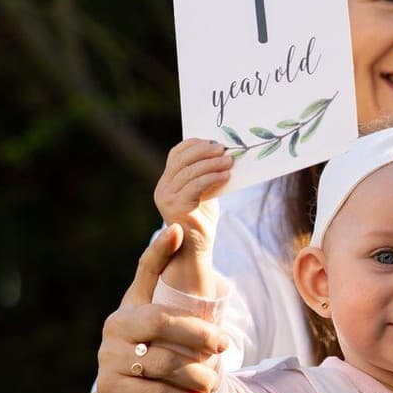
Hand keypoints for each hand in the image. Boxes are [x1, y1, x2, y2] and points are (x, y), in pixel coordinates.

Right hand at [85, 225, 228, 392]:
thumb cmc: (150, 367)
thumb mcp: (161, 337)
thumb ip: (178, 315)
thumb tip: (213, 288)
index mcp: (131, 307)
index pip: (145, 273)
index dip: (160, 251)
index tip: (178, 229)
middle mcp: (116, 327)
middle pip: (161, 320)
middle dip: (198, 334)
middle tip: (224, 346)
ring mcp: (109, 358)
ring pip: (163, 361)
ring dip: (196, 374)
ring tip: (213, 383)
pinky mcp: (111, 389)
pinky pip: (156, 392)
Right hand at [153, 139, 231, 253]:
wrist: (194, 251)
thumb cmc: (201, 221)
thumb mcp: (204, 192)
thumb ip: (205, 175)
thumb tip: (222, 154)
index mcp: (167, 182)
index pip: (176, 154)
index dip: (194, 144)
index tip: (213, 141)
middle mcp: (163, 188)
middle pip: (183, 159)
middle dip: (205, 151)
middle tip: (224, 149)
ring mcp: (167, 197)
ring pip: (191, 171)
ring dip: (213, 164)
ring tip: (229, 162)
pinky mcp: (176, 207)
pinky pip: (197, 185)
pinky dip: (213, 177)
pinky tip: (226, 176)